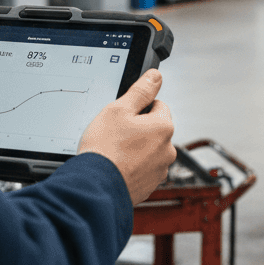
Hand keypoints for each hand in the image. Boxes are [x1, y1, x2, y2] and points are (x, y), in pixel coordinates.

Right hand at [77, 69, 175, 206]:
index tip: (124, 117)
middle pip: (155, 129)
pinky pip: (143, 169)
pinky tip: (117, 167)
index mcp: (164, 127)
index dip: (139, 108)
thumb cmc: (105, 148)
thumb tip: (156, 77)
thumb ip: (141, 91)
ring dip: (136, 149)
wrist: (95, 187)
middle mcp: (168, 150)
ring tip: (115, 153)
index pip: (158, 106)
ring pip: (149, 150)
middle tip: (116, 135)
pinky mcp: (150, 186)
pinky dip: (132, 167)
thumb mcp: (118, 109)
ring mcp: (160, 170)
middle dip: (139, 130)